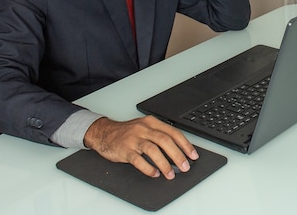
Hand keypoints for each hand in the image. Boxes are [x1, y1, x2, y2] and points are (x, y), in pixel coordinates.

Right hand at [83, 115, 198, 178]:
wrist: (104, 132)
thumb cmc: (127, 132)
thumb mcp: (145, 128)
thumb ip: (160, 136)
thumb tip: (179, 151)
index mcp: (152, 122)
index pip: (173, 132)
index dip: (185, 144)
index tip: (193, 155)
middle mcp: (144, 129)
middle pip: (165, 141)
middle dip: (178, 155)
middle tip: (185, 166)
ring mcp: (134, 139)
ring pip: (153, 150)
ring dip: (164, 163)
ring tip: (170, 173)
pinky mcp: (125, 149)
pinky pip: (138, 160)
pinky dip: (148, 168)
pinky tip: (154, 173)